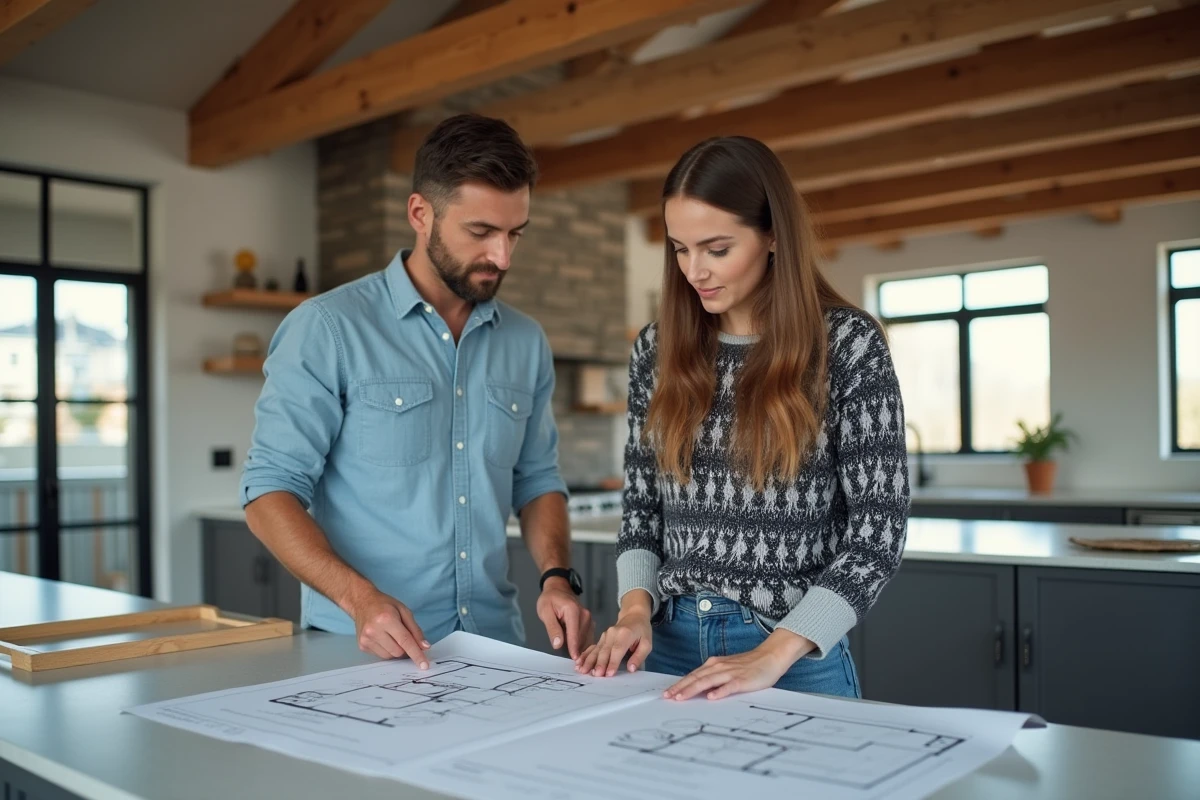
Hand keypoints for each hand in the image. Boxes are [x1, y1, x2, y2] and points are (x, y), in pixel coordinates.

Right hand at [346, 587, 430, 666]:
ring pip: (390, 656)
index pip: (405, 641)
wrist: (362, 602)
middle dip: (404, 647)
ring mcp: (366, 640)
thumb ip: (415, 630)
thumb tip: (425, 647)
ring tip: (390, 635)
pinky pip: (381, 655)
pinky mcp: (362, 646)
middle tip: (401, 635)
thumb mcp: (404, 611)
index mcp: (386, 619)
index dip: (416, 654)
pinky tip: (382, 637)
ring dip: (395, 649)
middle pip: (398, 651)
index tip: (424, 666)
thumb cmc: (385, 605)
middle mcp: (374, 631)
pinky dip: (386, 649)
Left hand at [537, 578, 593, 658]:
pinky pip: (588, 636)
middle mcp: (584, 615)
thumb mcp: (545, 612)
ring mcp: (588, 618)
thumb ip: (552, 628)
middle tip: (578, 668)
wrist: (557, 588)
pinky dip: (585, 646)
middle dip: (580, 652)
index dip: (574, 648)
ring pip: (587, 638)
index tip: (575, 661)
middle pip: (583, 638)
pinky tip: (581, 655)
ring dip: (584, 651)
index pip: (574, 634)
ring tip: (581, 665)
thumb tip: (558, 644)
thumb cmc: (549, 599)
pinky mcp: (589, 622)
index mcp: (573, 611)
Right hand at [575, 606, 652, 676]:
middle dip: (599, 664)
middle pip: (605, 650)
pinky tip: (578, 662)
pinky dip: (585, 655)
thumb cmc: (642, 631)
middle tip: (595, 676)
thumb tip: (631, 669)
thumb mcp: (647, 644)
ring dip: (589, 660)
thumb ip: (639, 656)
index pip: (618, 649)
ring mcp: (605, 635)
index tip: (608, 674)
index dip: (613, 662)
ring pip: (596, 649)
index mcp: (625, 634)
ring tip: (582, 670)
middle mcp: (613, 634)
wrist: (634, 616)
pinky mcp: (601, 638)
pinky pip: (593, 647)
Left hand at [664, 629, 813, 700]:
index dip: (679, 684)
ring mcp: (730, 673)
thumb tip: (700, 691)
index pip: (693, 676)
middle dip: (680, 688)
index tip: (667, 693)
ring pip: (707, 682)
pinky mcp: (742, 680)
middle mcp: (719, 667)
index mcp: (714, 665)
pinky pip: (729, 686)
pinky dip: (720, 691)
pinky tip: (712, 697)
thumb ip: (714, 679)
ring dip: (692, 690)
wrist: (770, 656)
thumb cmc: (749, 666)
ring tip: (681, 698)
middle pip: (696, 678)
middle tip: (667, 697)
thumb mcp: (728, 670)